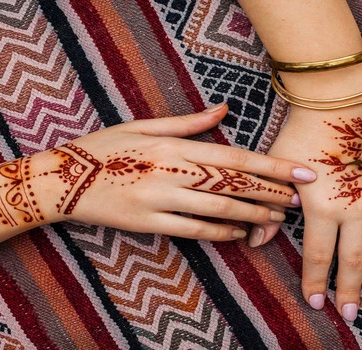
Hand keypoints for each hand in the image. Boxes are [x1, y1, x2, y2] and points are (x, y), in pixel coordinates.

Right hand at [32, 104, 316, 239]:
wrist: (61, 180)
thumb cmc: (105, 147)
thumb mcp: (144, 126)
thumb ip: (189, 122)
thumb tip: (225, 109)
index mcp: (173, 146)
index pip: (234, 158)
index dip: (272, 167)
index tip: (300, 173)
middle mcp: (170, 173)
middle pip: (232, 185)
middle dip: (269, 193)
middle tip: (297, 200)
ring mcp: (159, 201)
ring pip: (218, 210)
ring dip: (252, 215)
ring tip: (276, 219)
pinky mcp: (148, 224)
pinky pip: (193, 231)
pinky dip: (220, 232)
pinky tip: (239, 232)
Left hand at [251, 101, 361, 320]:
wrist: (340, 97)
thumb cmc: (304, 128)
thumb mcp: (277, 167)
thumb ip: (269, 204)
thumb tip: (255, 240)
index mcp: (322, 208)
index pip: (318, 257)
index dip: (316, 282)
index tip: (316, 302)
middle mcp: (354, 210)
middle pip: (353, 261)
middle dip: (349, 291)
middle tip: (349, 314)